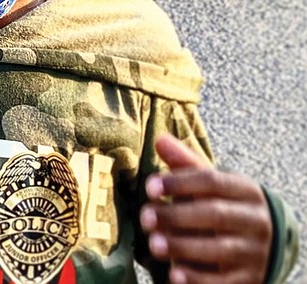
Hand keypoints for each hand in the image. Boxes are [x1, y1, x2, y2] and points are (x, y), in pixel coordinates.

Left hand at [140, 134, 272, 283]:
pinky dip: (197, 278)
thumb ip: (184, 163)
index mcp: (244, 190)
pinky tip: (173, 275)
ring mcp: (254, 252)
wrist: (264, 244)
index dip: (179, 183)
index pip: (212, 181)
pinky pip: (222, 281)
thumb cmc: (224, 204)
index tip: (149, 187)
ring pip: (218, 249)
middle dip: (176, 216)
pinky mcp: (248, 280)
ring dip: (182, 247)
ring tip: (153, 244)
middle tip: (145, 217)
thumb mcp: (210, 182)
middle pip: (214, 214)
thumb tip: (159, 139)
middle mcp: (254, 220)